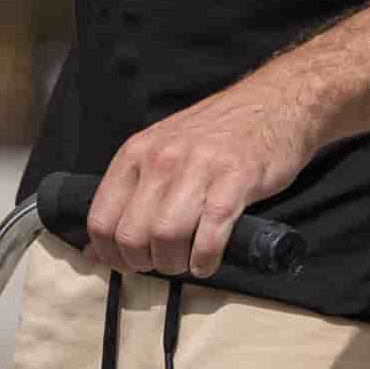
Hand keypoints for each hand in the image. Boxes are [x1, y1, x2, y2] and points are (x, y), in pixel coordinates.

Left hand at [82, 77, 315, 275]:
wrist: (274, 104)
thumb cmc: (217, 135)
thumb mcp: (162, 152)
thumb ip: (131, 196)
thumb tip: (95, 250)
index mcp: (136, 152)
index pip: (101, 219)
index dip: (111, 254)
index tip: (127, 264)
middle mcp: (162, 158)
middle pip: (132, 235)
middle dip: (144, 263)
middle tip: (161, 264)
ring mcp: (199, 167)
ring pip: (166, 236)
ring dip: (175, 263)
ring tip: (186, 263)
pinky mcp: (236, 179)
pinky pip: (210, 234)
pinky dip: (205, 259)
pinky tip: (207, 261)